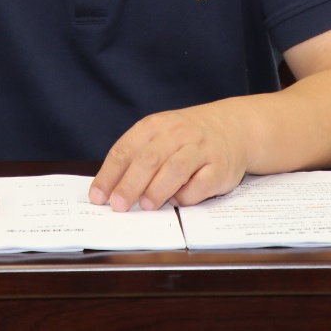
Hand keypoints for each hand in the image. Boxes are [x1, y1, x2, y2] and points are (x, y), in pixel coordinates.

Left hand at [88, 100, 250, 211]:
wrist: (232, 127)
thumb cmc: (186, 138)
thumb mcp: (159, 136)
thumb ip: (136, 158)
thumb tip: (110, 192)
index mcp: (155, 126)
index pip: (126, 150)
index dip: (109, 175)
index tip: (97, 196)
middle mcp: (178, 133)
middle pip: (149, 159)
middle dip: (130, 185)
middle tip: (118, 205)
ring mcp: (200, 149)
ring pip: (175, 169)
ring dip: (157, 190)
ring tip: (145, 205)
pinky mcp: (219, 167)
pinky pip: (200, 184)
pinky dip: (186, 195)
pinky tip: (177, 201)